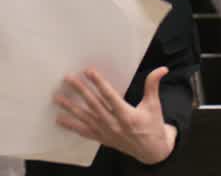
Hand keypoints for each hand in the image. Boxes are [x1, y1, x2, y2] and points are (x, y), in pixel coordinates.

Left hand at [55, 67, 176, 165]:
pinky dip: (71, 126)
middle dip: (80, 91)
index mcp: (127, 115)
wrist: (152, 152)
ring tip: (58, 97)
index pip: (110, 96)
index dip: (99, 83)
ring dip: (70, 107)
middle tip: (68, 78)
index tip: (89, 71)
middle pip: (93, 105)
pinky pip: (84, 132)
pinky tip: (60, 119)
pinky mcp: (102, 139)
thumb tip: (162, 69)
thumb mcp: (154, 105)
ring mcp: (106, 133)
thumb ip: (153, 85)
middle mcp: (114, 124)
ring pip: (85, 118)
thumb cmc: (153, 126)